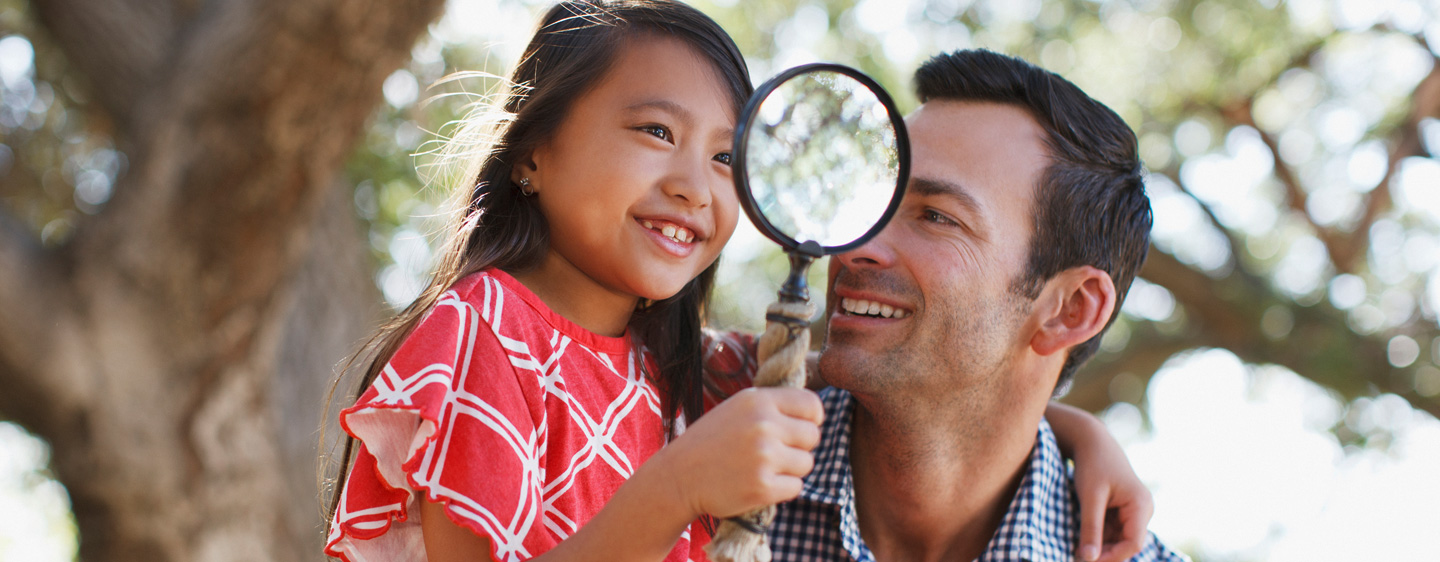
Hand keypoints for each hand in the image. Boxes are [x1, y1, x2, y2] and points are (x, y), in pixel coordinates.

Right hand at [648, 387, 822, 518]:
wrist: (678, 477)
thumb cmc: (711, 441)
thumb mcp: (738, 408)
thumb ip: (773, 406)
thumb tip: (816, 413)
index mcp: (758, 401)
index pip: (813, 405)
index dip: (812, 420)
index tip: (800, 429)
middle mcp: (763, 425)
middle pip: (813, 436)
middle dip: (799, 447)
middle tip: (775, 453)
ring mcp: (764, 457)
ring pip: (807, 463)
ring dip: (790, 469)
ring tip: (762, 468)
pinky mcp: (762, 487)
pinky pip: (795, 487)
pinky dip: (782, 489)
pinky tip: (758, 483)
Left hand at [1070, 428, 1152, 561]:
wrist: (1091, 441)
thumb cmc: (1092, 464)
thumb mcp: (1090, 497)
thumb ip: (1090, 529)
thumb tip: (1088, 560)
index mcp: (1140, 505)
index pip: (1133, 544)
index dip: (1112, 556)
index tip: (1086, 560)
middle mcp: (1142, 510)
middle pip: (1126, 544)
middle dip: (1104, 553)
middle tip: (1076, 556)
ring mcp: (1133, 511)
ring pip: (1117, 540)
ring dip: (1098, 545)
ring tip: (1075, 547)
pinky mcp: (1121, 511)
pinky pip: (1111, 531)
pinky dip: (1097, 536)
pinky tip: (1080, 536)